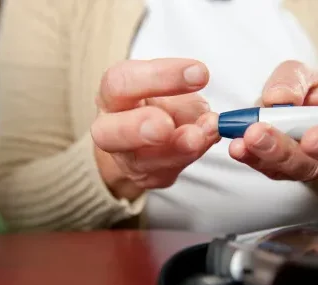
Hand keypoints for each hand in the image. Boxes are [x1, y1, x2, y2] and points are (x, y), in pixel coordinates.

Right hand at [91, 58, 218, 199]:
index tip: (200, 73)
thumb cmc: (158, 104)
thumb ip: (187, 100)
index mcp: (113, 94)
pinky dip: (189, 156)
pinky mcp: (146, 177)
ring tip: (199, 137)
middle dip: (139, 128)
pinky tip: (205, 142)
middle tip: (166, 125)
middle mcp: (109, 129)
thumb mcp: (171, 90)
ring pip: (142, 161)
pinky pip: (167, 172)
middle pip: (108, 132)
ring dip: (176, 148)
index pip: (122, 82)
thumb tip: (209, 120)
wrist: (148, 137)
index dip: (160, 76)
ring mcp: (126, 159)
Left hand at [229, 60, 317, 180]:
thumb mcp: (299, 75)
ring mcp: (316, 164)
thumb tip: (280, 100)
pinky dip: (254, 158)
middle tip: (311, 137)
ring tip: (256, 135)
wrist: (275, 112)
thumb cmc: (302, 93)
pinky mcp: (287, 172)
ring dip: (281, 153)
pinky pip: (274, 171)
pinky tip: (240, 146)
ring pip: (308, 169)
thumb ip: (292, 80)